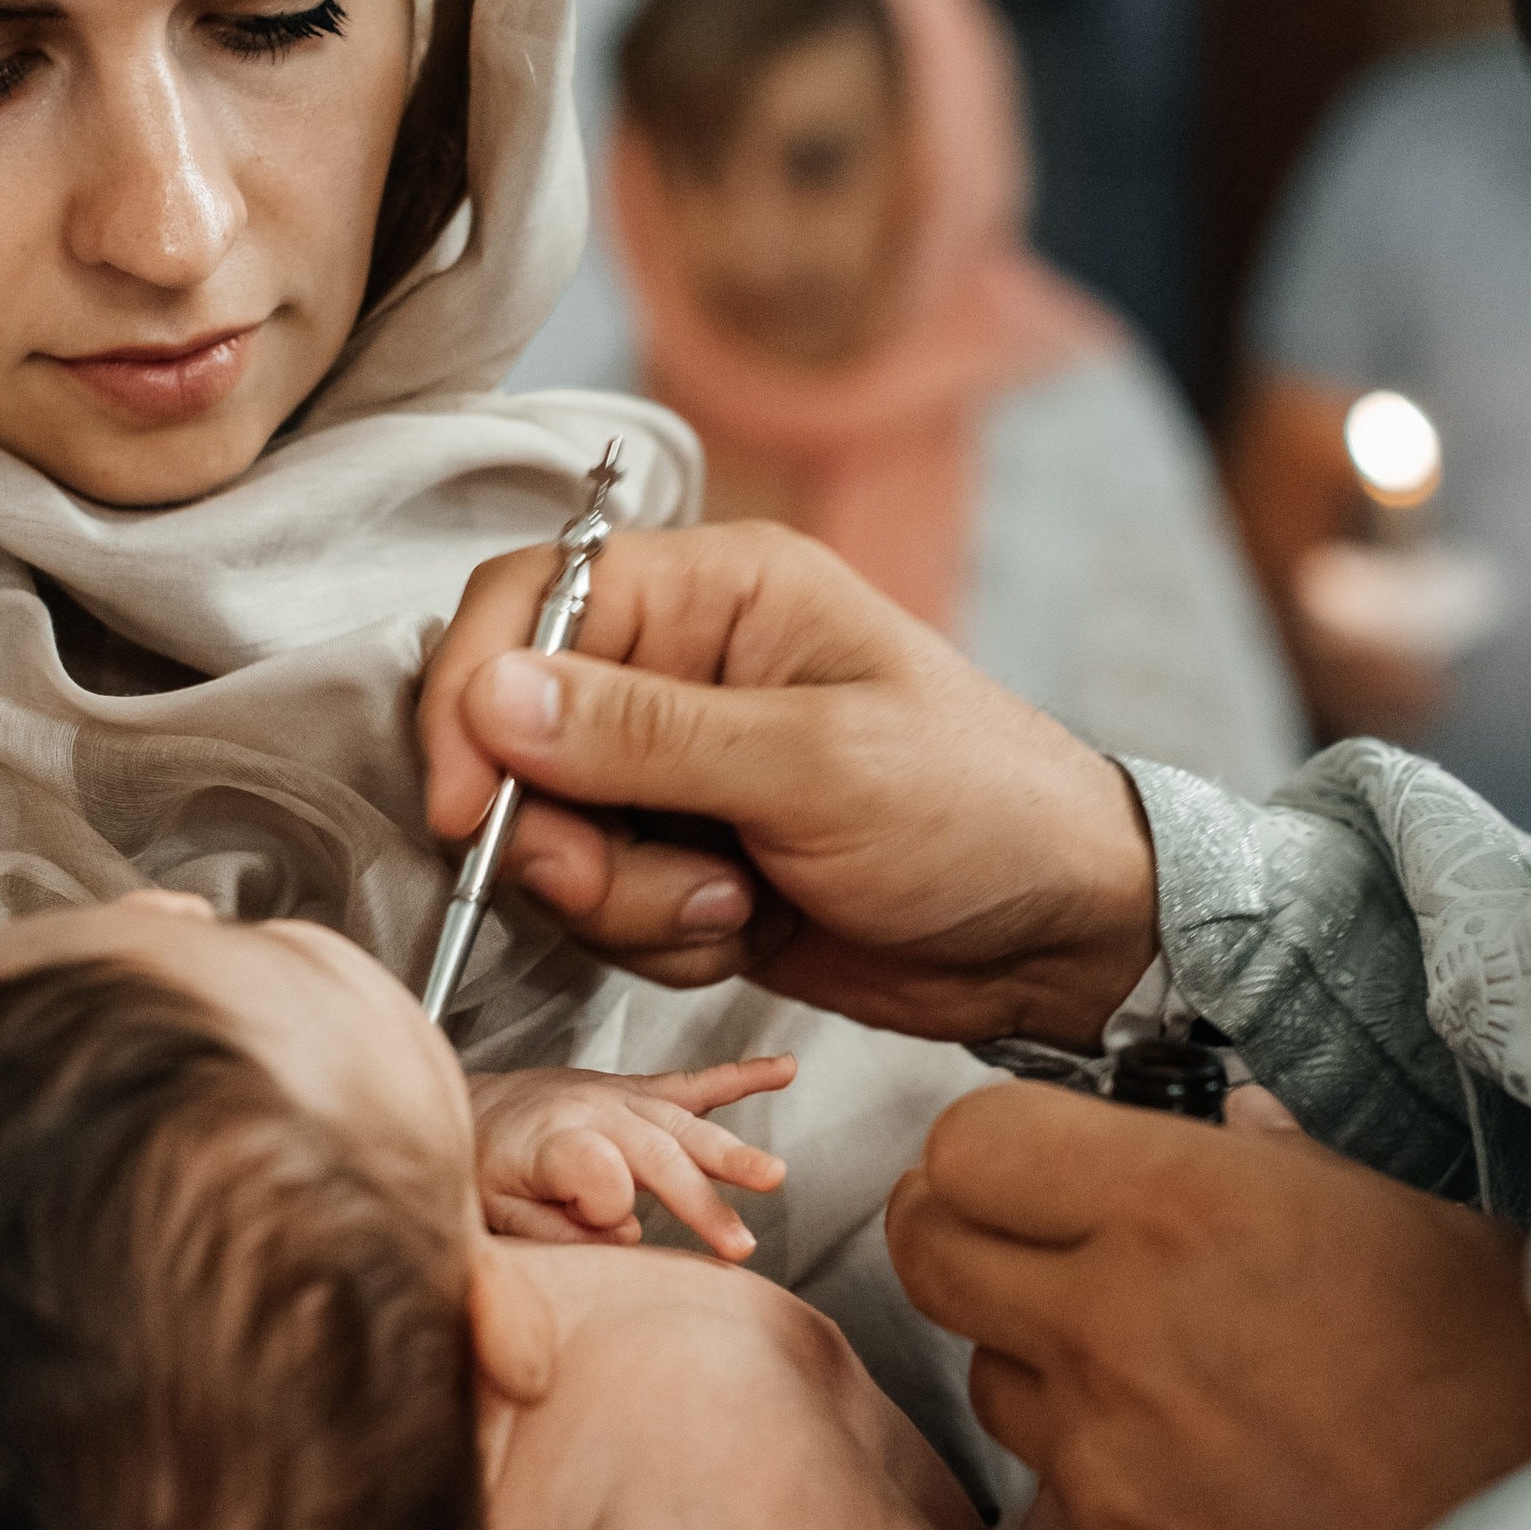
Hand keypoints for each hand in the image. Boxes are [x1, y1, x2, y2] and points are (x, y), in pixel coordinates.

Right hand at [418, 521, 1159, 1044]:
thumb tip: (489, 694)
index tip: (469, 807)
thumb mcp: (817, 766)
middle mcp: (682, 669)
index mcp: (718, 592)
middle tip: (639, 881)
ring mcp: (679, 773)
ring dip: (621, 898)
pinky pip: (600, 904)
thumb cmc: (979, 810)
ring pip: (553, 836)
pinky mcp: (683, 860)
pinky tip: (746, 929)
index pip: (527, 601)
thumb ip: (646, 737)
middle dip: (561, 832)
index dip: (471, 698)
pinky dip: (655, 937)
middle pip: (518, 735)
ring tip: (736, 902)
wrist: (1062, 935)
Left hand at [467, 1056, 790, 1255]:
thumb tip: (625, 1232)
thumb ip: (551, 1228)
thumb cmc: (477, 1164)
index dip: (605, 1208)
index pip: (595, 1172)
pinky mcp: (638, 1091)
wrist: (468, 1109)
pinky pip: (694, 1083)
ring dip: (732, 1154)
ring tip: (772, 1176)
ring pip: (684, 1124)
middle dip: (701, 1198)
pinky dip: (740, 1075)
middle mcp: (589, 1109)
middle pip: (655, 1151)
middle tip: (738, 1244)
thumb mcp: (490, 1211)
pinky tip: (782, 1069)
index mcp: (547, 1140)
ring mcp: (618, 1095)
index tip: (610, 1233)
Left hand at [889, 1085, 1530, 1529]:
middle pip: (928, 1249)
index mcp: (1188, 1211)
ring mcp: (1100, 1468)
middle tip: (1032, 1244)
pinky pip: (1066, 1508)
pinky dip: (1112, 1490)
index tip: (1038, 1162)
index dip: (993, 1147)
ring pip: (992, 1380)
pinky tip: (1216, 1494)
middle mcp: (1112, 1330)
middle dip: (962, 1234)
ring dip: (1045, 1367)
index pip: (972, 1140)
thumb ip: (1298, 1173)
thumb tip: (1238, 1127)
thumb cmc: (1528, 1407)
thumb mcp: (1436, 1237)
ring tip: (1167, 1380)